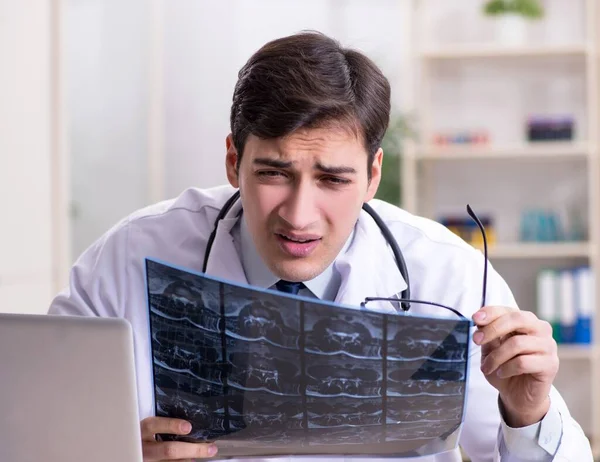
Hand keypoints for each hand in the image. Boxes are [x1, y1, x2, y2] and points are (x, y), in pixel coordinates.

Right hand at [140, 416, 217, 460]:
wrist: (134, 451)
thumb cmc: (146, 436)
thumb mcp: (150, 427)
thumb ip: (164, 425)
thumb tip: (191, 423)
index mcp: (142, 431)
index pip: (153, 425)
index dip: (170, 425)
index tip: (188, 427)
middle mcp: (144, 448)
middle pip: (168, 450)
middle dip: (192, 449)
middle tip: (210, 448)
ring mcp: (147, 460)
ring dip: (190, 458)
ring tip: (207, 452)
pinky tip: (192, 459)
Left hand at [472, 306, 558, 427]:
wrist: (518, 396)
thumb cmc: (504, 368)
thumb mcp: (490, 350)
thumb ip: (488, 336)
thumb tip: (479, 322)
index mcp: (525, 321)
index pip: (508, 310)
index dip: (490, 312)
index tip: (475, 319)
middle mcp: (540, 329)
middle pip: (517, 319)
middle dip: (493, 329)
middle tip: (476, 340)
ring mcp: (548, 346)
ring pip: (517, 343)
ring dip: (496, 356)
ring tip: (487, 367)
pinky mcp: (551, 364)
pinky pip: (523, 362)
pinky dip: (507, 368)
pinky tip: (502, 373)